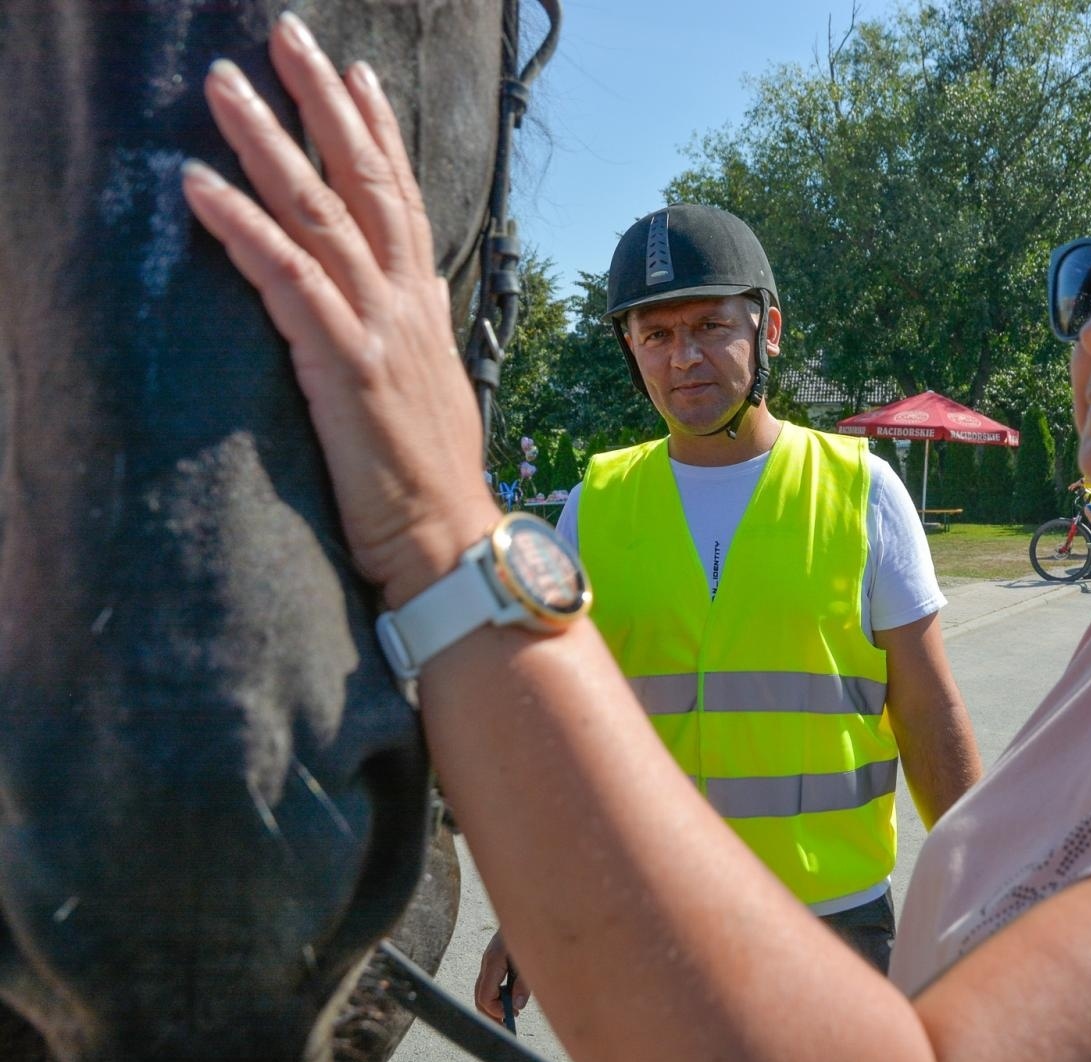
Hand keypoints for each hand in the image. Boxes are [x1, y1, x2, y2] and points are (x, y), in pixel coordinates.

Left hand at [181, 12, 500, 605]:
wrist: (451, 542)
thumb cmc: (433, 482)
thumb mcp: (429, 393)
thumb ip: (411, 337)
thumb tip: (403, 303)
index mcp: (425, 310)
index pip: (404, 201)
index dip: (380, 135)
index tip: (360, 77)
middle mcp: (407, 305)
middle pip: (365, 183)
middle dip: (324, 104)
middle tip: (288, 38)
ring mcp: (380, 330)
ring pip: (320, 215)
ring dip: (268, 143)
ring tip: (223, 87)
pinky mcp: (345, 365)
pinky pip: (287, 280)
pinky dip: (242, 228)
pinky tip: (200, 186)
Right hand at [473, 929, 528, 1021]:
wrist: (526, 911)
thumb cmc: (530, 932)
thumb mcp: (530, 959)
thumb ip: (524, 983)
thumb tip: (517, 1006)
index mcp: (494, 962)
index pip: (485, 996)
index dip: (496, 1010)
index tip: (511, 1015)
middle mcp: (487, 963)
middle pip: (479, 997)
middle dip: (491, 1014)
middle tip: (507, 1026)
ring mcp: (488, 962)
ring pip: (482, 991)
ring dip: (493, 1006)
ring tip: (510, 1015)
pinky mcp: (494, 961)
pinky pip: (489, 984)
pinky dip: (496, 996)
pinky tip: (510, 1000)